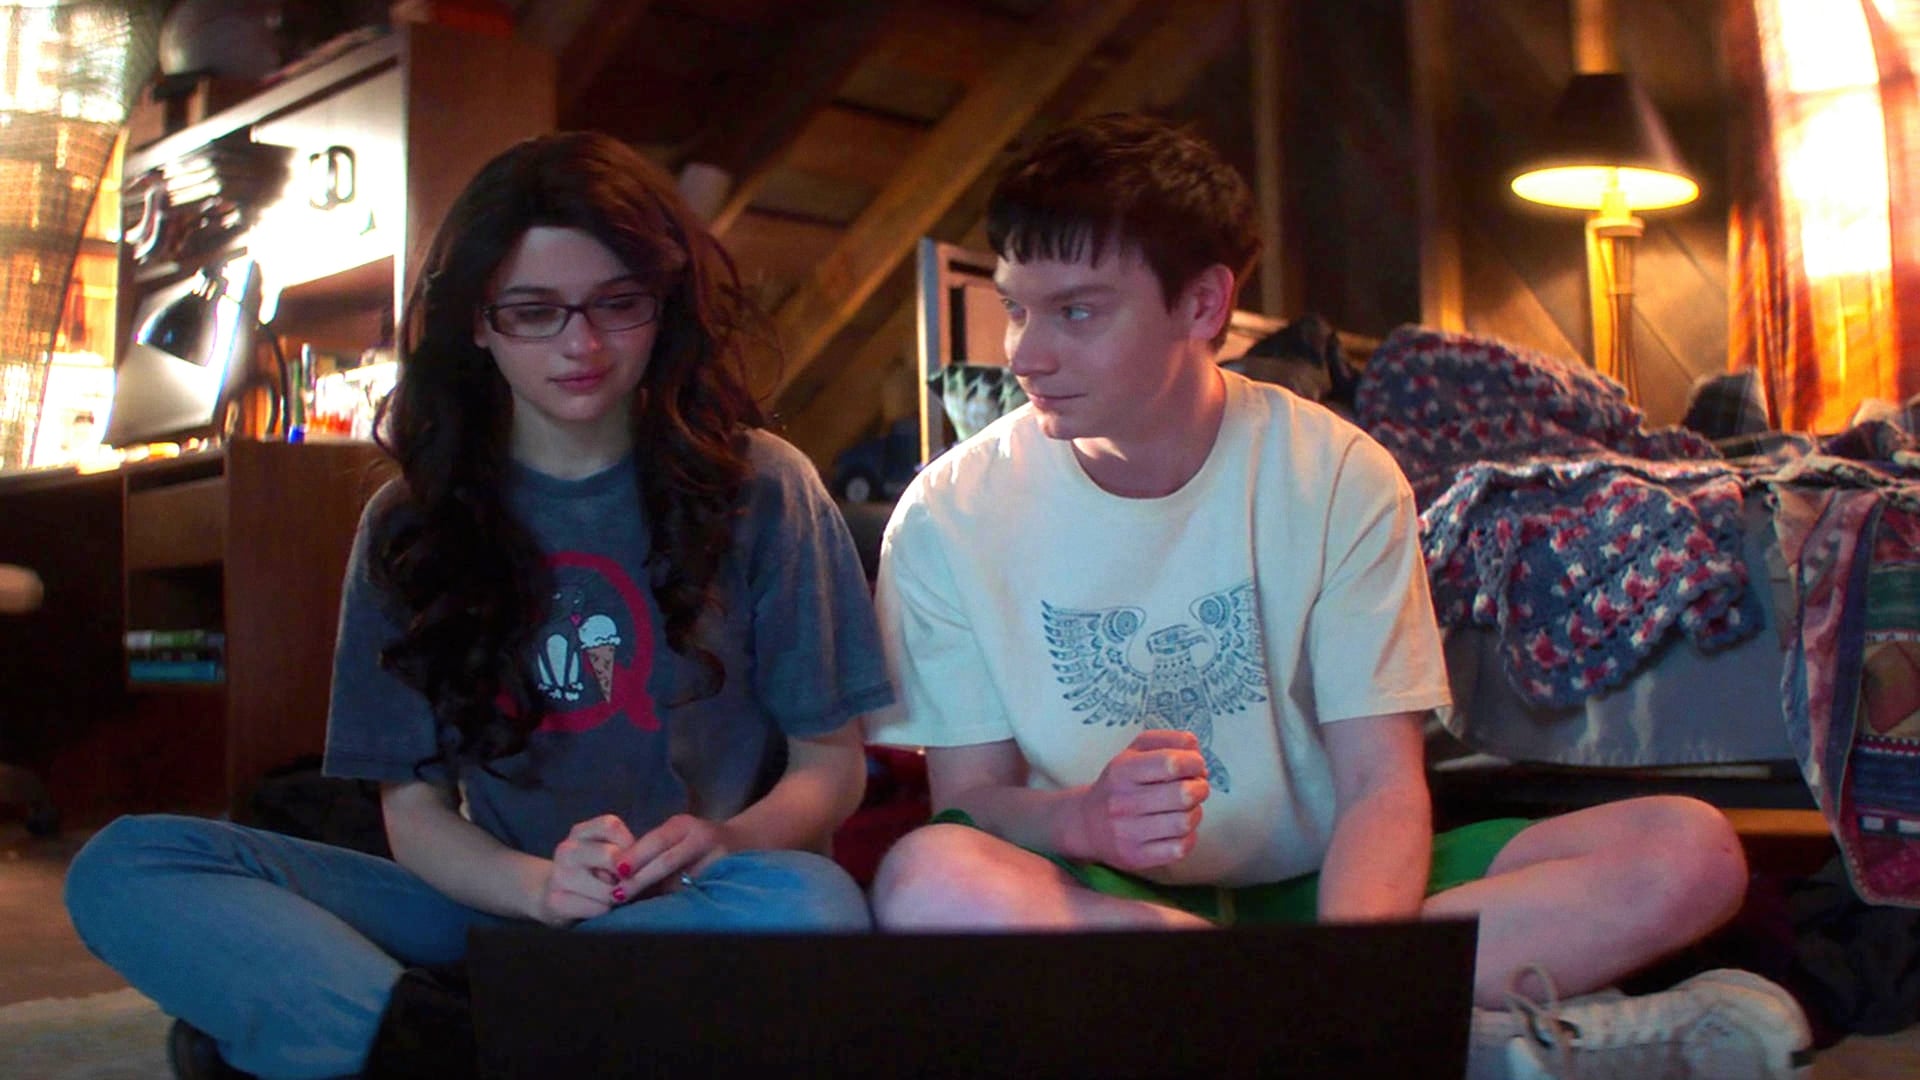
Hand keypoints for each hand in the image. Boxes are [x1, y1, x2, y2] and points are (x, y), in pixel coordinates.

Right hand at [536, 814, 635, 925]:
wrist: (552, 896)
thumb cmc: (594, 875)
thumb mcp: (609, 855)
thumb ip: (630, 852)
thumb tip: (661, 861)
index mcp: (581, 831)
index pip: (611, 826)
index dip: (630, 846)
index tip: (632, 862)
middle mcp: (567, 848)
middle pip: (612, 857)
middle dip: (628, 877)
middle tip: (628, 886)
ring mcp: (558, 874)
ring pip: (607, 889)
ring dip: (618, 898)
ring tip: (613, 899)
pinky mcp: (555, 900)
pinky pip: (597, 908)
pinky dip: (606, 912)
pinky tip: (600, 910)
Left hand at [612, 814, 739, 898]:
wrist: (743, 842)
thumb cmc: (696, 843)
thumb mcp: (676, 836)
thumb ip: (652, 852)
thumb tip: (617, 875)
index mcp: (684, 825)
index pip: (657, 841)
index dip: (635, 856)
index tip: (616, 873)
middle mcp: (702, 838)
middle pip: (667, 861)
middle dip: (641, 880)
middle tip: (618, 895)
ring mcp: (717, 859)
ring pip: (681, 881)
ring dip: (656, 895)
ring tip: (634, 907)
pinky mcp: (725, 878)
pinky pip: (695, 894)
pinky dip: (675, 903)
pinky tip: (660, 913)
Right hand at [1069, 730, 1209, 871]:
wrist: (1086, 825)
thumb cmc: (1120, 784)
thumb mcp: (1134, 752)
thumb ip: (1167, 740)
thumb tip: (1194, 747)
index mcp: (1122, 770)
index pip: (1171, 763)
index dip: (1194, 763)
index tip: (1195, 766)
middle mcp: (1122, 802)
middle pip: (1183, 794)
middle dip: (1200, 788)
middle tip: (1196, 788)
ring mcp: (1128, 833)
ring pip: (1184, 822)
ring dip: (1195, 813)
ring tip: (1186, 809)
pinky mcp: (1136, 857)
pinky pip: (1180, 848)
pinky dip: (1189, 837)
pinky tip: (1179, 829)